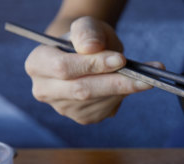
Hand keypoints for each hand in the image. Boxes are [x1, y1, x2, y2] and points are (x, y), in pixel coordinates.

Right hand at [24, 16, 162, 123]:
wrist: (87, 54)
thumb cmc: (85, 39)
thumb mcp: (87, 26)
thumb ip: (87, 32)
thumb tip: (91, 47)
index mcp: (37, 64)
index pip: (63, 68)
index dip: (93, 65)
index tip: (120, 59)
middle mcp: (45, 90)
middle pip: (82, 91)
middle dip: (116, 82)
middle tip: (145, 77)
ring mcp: (64, 107)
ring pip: (99, 102)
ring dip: (125, 90)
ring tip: (146, 76)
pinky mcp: (83, 117)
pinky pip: (107, 109)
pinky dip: (123, 97)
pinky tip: (130, 85)